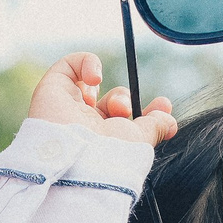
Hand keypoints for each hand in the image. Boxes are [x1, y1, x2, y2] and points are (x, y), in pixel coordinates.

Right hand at [29, 52, 177, 145]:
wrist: (80, 159)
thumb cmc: (110, 155)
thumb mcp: (141, 141)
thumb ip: (156, 127)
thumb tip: (171, 121)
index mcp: (103, 143)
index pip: (125, 120)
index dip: (144, 109)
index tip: (163, 105)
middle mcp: (85, 128)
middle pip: (112, 102)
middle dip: (126, 102)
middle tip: (127, 113)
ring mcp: (68, 110)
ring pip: (94, 86)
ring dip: (113, 91)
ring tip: (116, 107)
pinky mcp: (52, 91)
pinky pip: (70, 66)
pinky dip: (87, 63)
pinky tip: (95, 78)